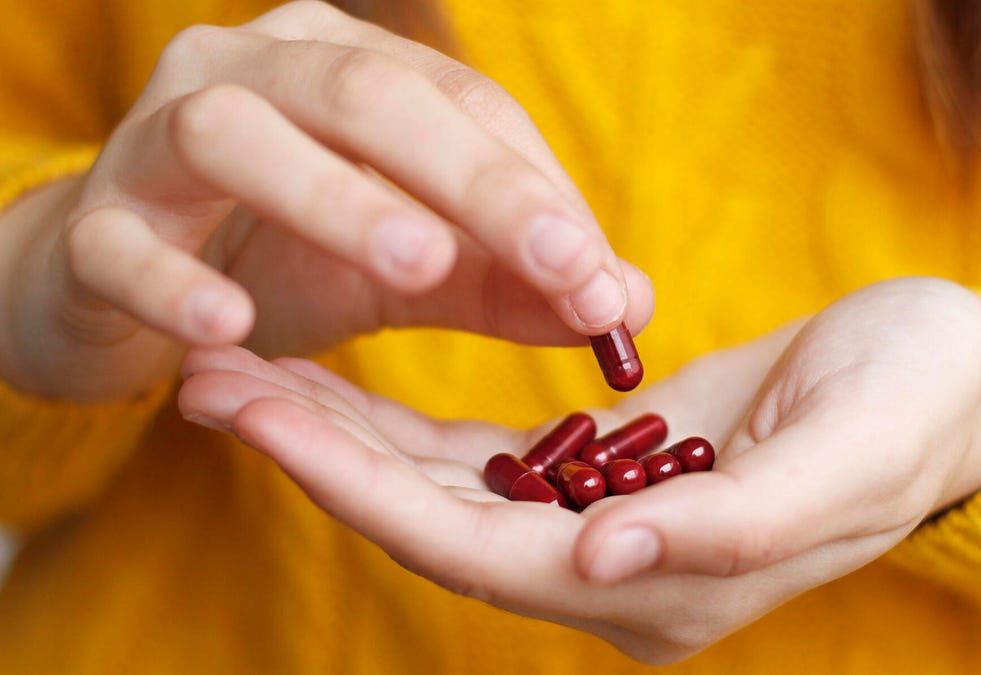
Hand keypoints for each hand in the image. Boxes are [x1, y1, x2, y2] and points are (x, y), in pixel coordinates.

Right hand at [0, 0, 650, 400]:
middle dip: (474, 181)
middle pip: (365, 95)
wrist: (125, 282)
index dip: (539, 190)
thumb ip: (512, 280)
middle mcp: (250, 71)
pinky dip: (176, 281)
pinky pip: (123, 246)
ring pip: (236, 136)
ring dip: (335, 198)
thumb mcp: (413, 266)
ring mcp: (154, 139)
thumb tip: (631, 303)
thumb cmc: (285, 256)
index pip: (460, 105)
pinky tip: (233, 324)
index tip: (604, 281)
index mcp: (342, 65)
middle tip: (559, 263)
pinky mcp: (90, 226)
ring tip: (421, 265)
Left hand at [176, 277, 980, 662]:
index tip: (260, 417)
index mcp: (667, 588)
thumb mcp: (842, 457)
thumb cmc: (911, 411)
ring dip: (345, 440)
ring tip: (247, 377)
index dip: (359, 489)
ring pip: (443, 496)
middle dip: (320, 460)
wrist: (949, 387)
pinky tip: (341, 393)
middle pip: (434, 527)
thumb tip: (593, 564)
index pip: (475, 550)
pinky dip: (405, 431)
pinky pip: (484, 465)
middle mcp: (619, 578)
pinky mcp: (611, 477)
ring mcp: (609, 532)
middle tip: (213, 382)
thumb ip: (722, 526)